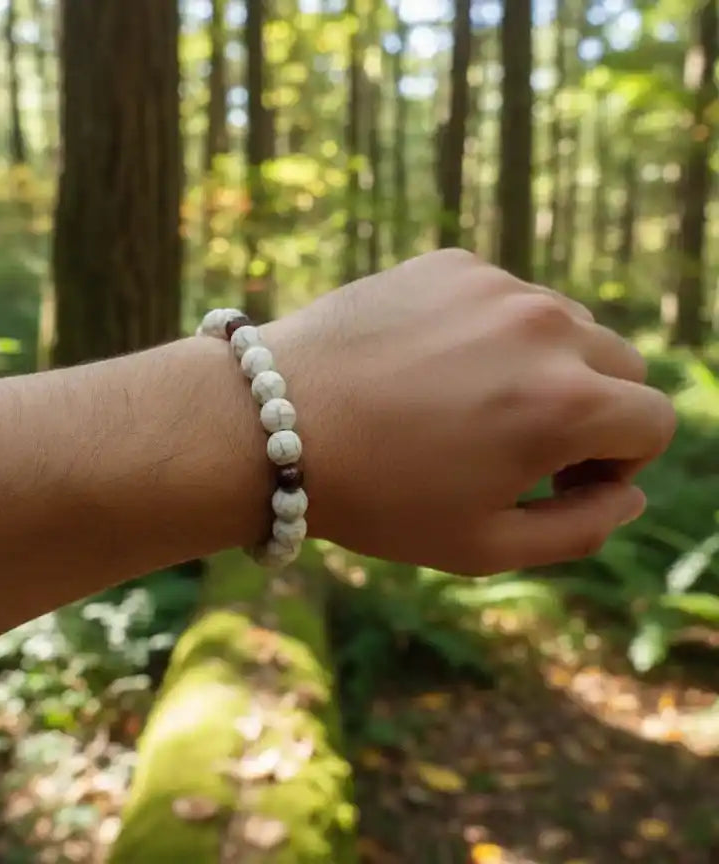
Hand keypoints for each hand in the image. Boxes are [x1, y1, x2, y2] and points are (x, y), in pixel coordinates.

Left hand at [264, 250, 675, 574]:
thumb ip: (582, 528)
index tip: (563, 480)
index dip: (618, 462)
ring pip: (563, 326)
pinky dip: (490, 332)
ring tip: (469, 406)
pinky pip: (503, 298)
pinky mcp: (449, 263)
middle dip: (593, 411)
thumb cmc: (377, 497)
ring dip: (543, 366)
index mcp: (568, 403)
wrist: (272, 424)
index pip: (654, 422)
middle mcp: (545, 328)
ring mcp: (495, 286)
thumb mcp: (485, 545)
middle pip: (620, 366)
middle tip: (524, 447)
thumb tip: (630, 493)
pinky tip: (430, 367)